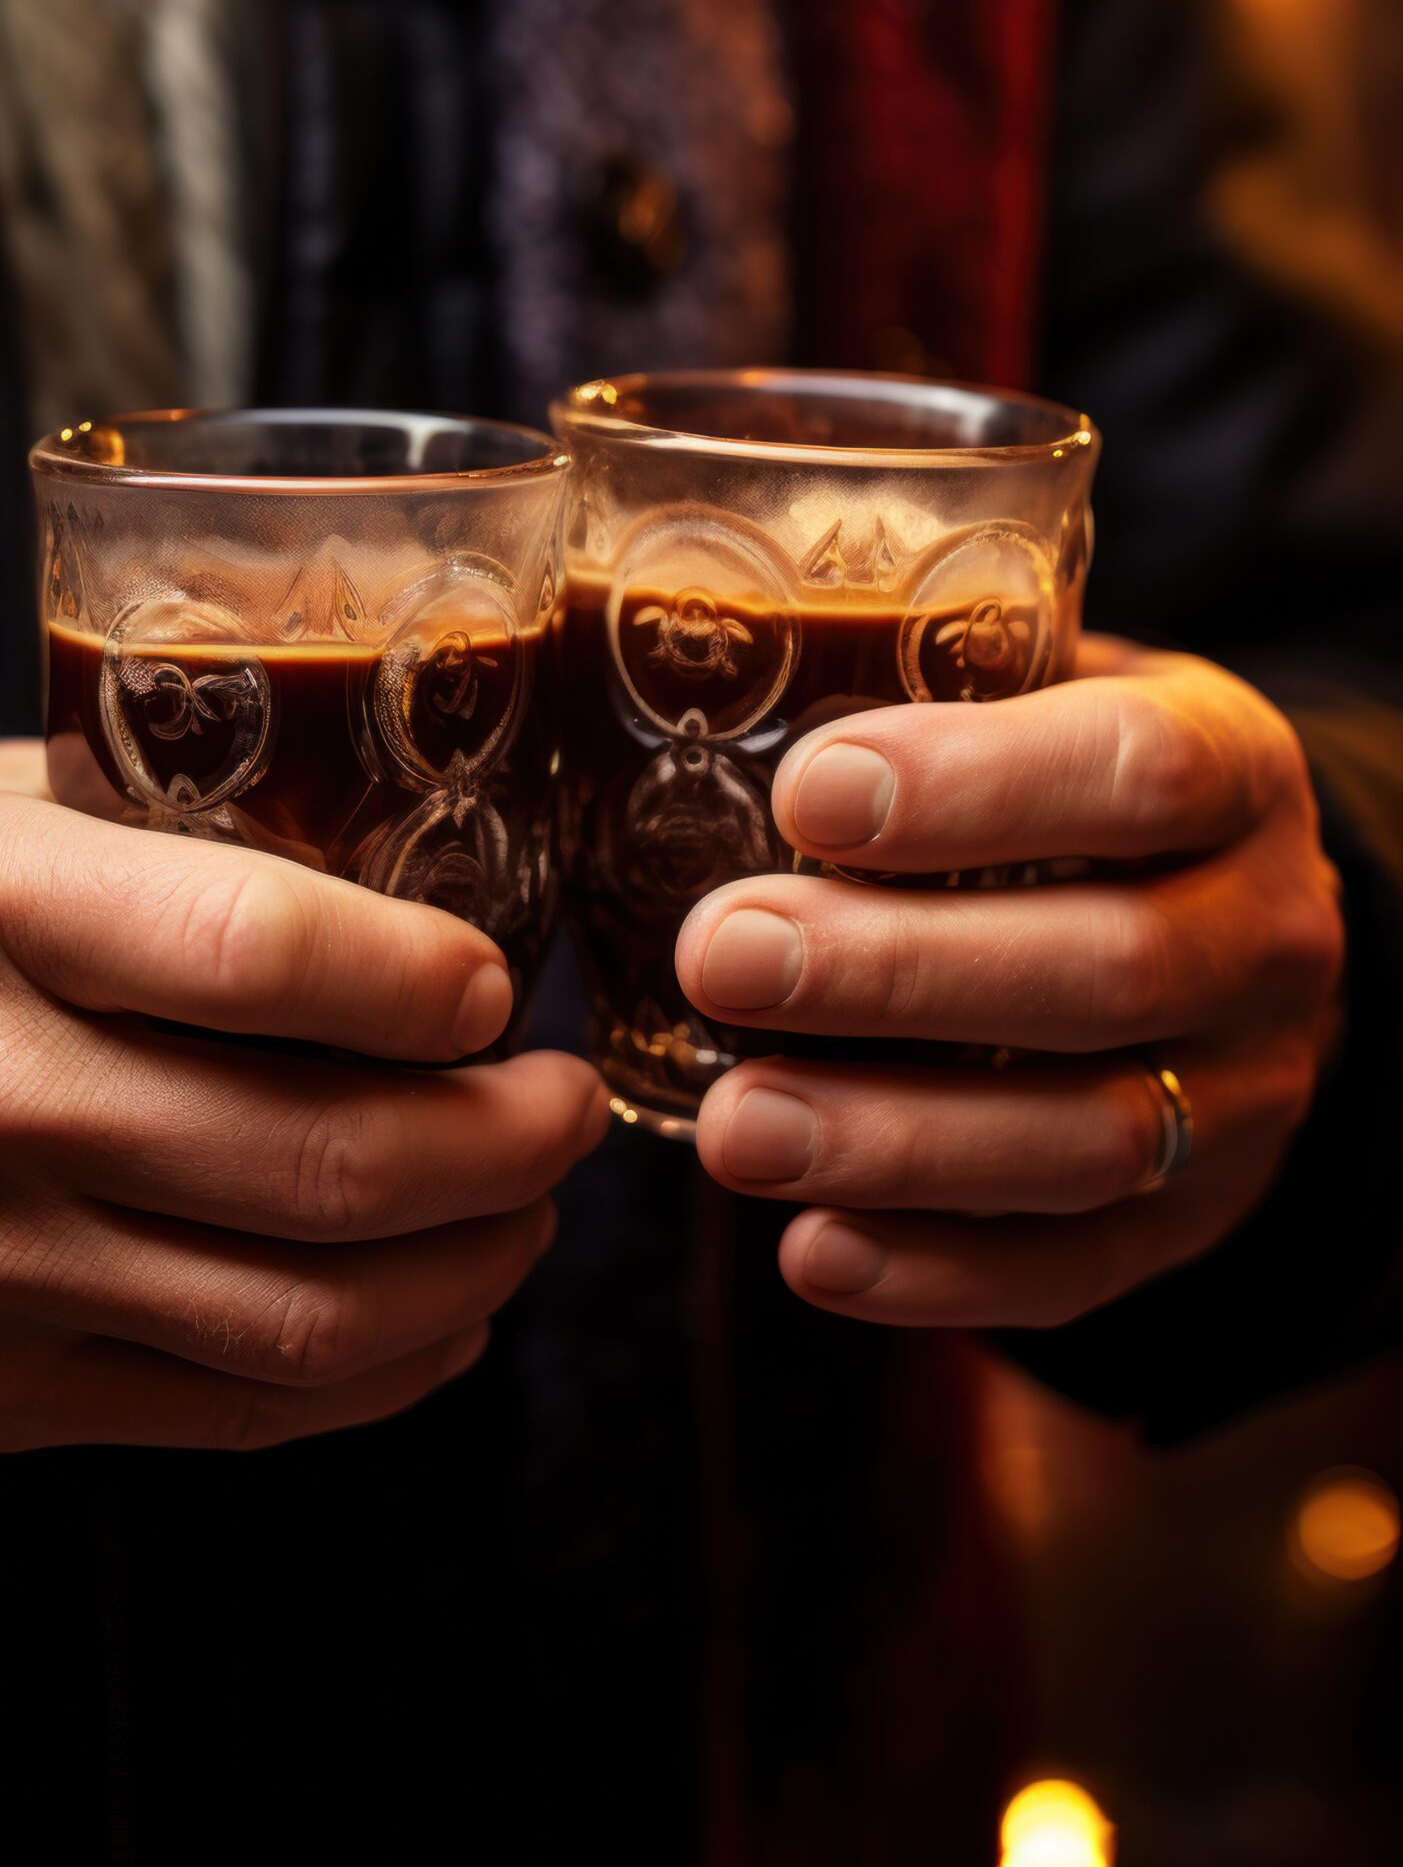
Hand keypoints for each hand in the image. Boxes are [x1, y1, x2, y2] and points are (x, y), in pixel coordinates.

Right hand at [0, 745, 604, 1448]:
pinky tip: (435, 1315)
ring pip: (301, 1317)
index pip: (262, 953)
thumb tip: (374, 841)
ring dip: (473, 1271)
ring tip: (525, 1211)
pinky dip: (374, 1375)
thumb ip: (150, 820)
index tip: (498, 982)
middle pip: (319, 1160)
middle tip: (560, 1106)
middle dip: (506, 1144)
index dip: (427, 981)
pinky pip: (224, 1412)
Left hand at [678, 638, 1343, 1326]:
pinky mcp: (1191, 1222)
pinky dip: (939, 1274)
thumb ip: (927, 678)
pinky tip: (813, 1251)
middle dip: (899, 973)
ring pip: (1091, 1139)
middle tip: (722, 957)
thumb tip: (672, 665)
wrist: (1224, 918)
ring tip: (736, 1127)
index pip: (1141, 770)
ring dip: (898, 1139)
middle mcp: (1268, 935)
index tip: (807, 795)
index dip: (978, 786)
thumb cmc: (1072, 783)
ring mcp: (1244, 1095)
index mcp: (1237, 770)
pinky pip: (1077, 1270)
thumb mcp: (1048, 693)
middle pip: (1110, 971)